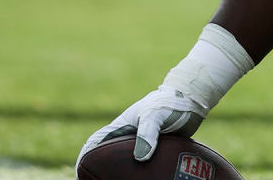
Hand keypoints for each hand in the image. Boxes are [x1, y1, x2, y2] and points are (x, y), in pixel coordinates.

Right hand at [76, 85, 207, 165]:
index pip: (96, 142)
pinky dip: (144, 174)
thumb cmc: (169, 102)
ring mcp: (143, 143)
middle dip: (103, 169)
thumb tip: (140, 158)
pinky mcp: (156, 149)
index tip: (81, 172)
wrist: (191, 99)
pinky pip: (146, 165)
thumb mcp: (156, 114)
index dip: (85, 156)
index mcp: (121, 127)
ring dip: (124, 173)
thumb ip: (148, 133)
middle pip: (109, 156)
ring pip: (128, 163)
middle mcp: (129, 136)